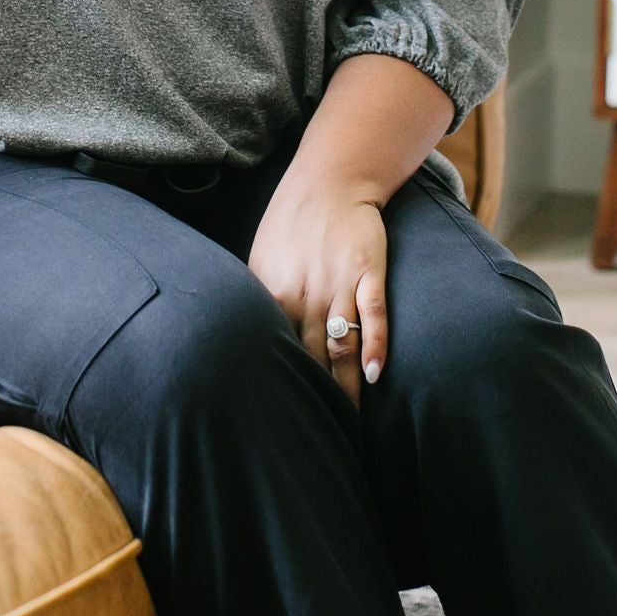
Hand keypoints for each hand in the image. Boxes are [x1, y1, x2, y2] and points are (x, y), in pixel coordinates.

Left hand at [248, 155, 388, 404]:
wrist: (331, 180)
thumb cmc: (291, 224)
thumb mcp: (260, 261)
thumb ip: (258, 300)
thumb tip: (241, 340)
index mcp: (275, 294)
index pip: (274, 351)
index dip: (278, 386)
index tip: (278, 420)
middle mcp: (306, 294)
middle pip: (310, 357)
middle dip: (314, 398)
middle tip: (319, 435)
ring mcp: (340, 284)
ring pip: (341, 342)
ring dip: (344, 384)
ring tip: (348, 423)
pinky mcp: (369, 271)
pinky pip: (374, 313)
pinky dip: (375, 344)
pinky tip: (374, 375)